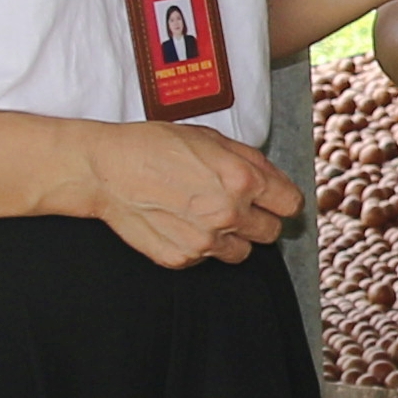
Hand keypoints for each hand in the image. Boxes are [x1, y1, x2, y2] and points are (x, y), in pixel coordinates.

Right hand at [77, 119, 299, 268]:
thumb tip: (275, 181)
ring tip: (204, 214)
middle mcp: (228, 214)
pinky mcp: (181, 259)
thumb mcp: (211, 138)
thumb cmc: (154, 147)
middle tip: (235, 205)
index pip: (290, 205)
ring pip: (242, 253)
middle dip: (258, 219)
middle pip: (271, 232)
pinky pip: (206, 259)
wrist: (106, 169)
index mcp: (242, 179)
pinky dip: (199, 245)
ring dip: (231, 237)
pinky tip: (180, 222)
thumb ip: (251, 160)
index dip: (281, 199)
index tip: (273, 199)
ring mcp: (204, 241)